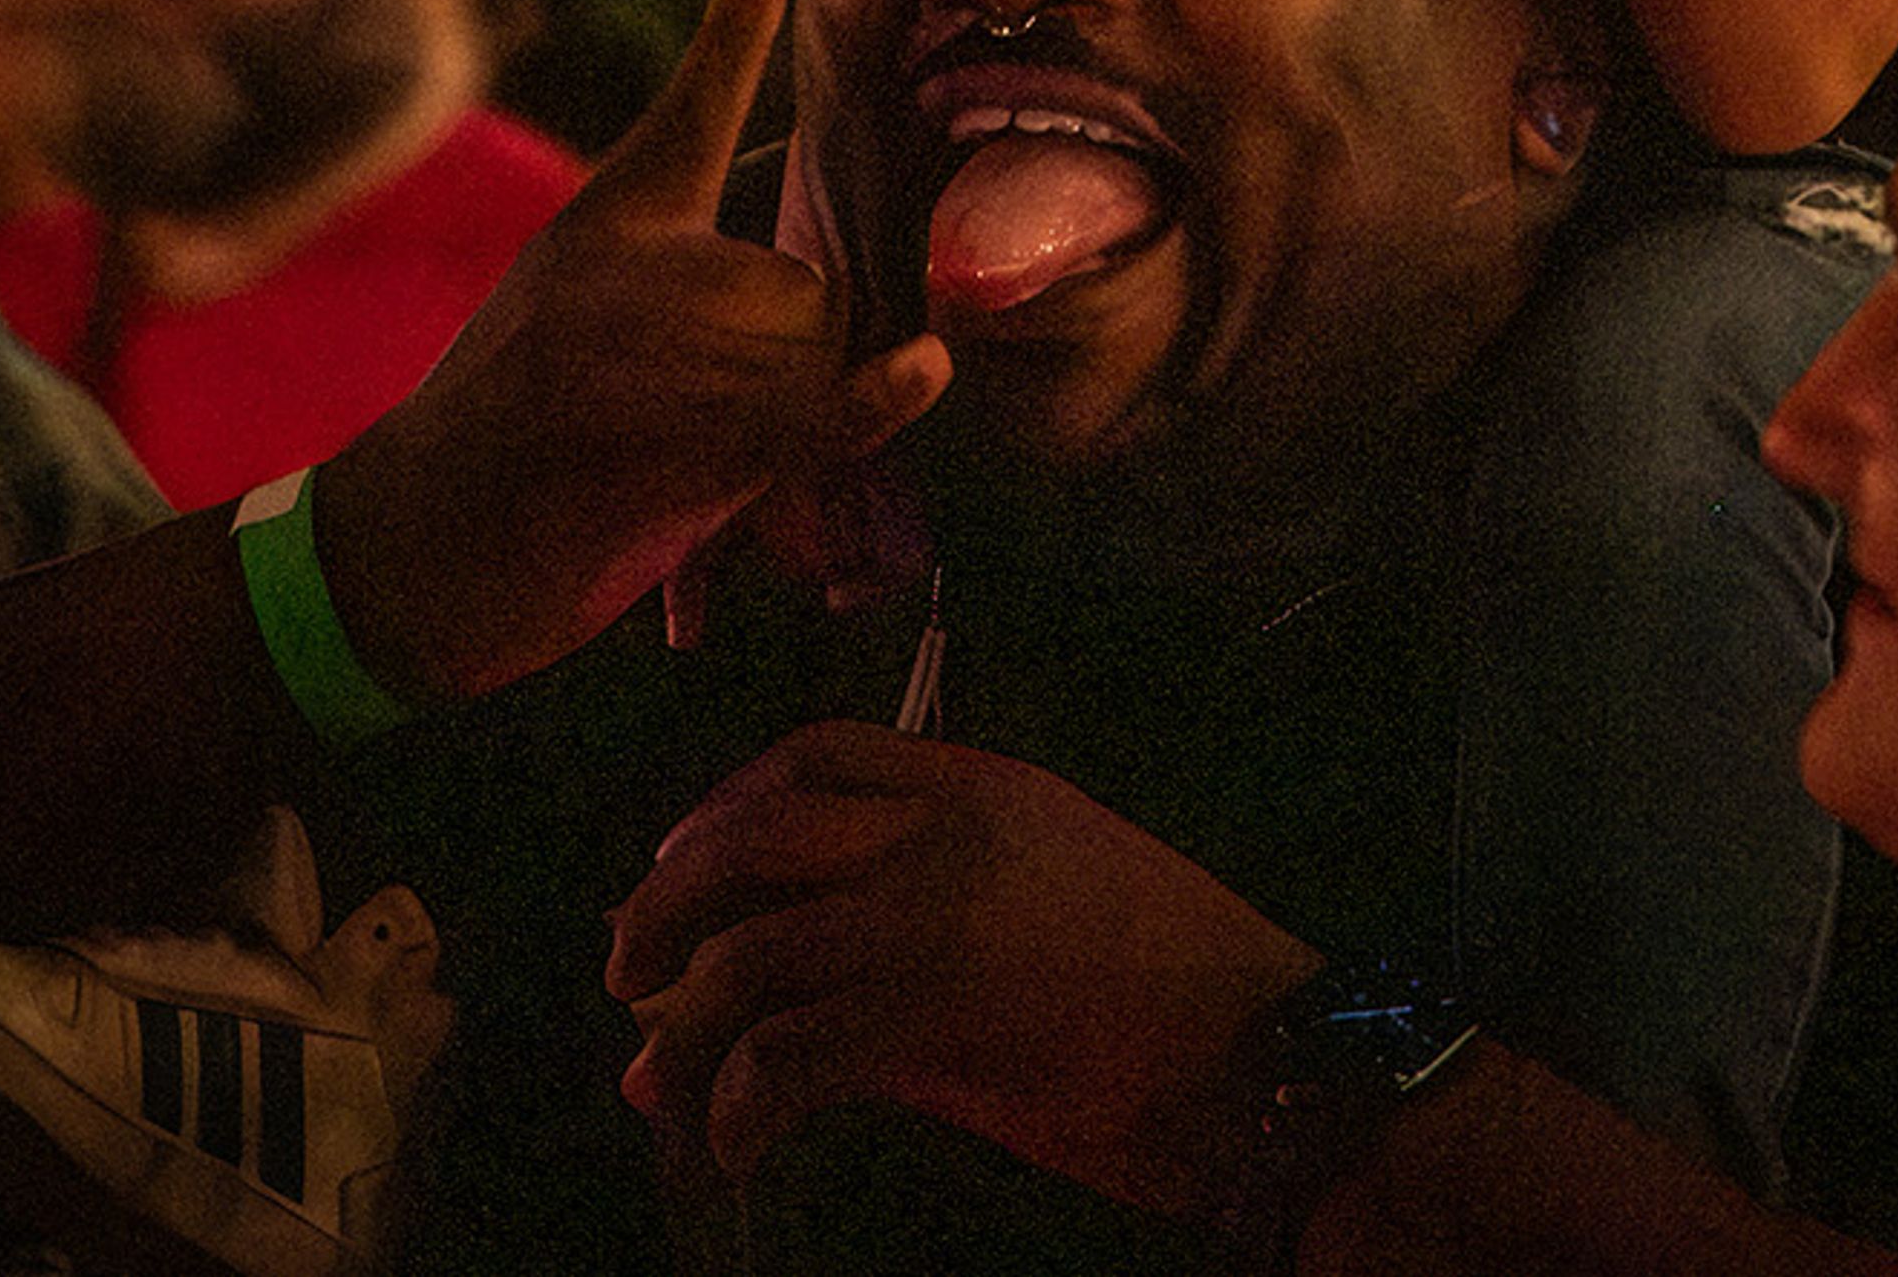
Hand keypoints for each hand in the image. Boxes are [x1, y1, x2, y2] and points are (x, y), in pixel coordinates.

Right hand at [311, 0, 947, 700]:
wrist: (413, 542)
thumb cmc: (498, 426)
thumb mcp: (566, 301)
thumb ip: (670, 272)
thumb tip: (790, 251)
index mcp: (613, 216)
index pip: (695, 100)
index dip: (737, 14)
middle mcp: (636, 262)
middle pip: (812, 280)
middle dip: (801, 358)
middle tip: (698, 425)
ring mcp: (659, 344)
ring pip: (818, 351)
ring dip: (799, 418)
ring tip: (688, 464)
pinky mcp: (682, 434)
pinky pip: (817, 407)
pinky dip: (873, 399)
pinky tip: (922, 369)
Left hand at [605, 725, 1311, 1208]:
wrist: (1271, 1053)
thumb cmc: (1179, 992)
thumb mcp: (1055, 910)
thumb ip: (925, 938)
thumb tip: (796, 1012)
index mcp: (980, 787)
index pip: (815, 753)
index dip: (726, 803)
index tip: (682, 857)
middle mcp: (943, 833)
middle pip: (752, 835)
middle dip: (667, 901)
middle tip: (627, 970)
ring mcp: (935, 919)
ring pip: (753, 948)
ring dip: (683, 1024)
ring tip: (660, 1081)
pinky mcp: (935, 1017)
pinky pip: (792, 1054)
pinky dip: (740, 1103)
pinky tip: (733, 1144)